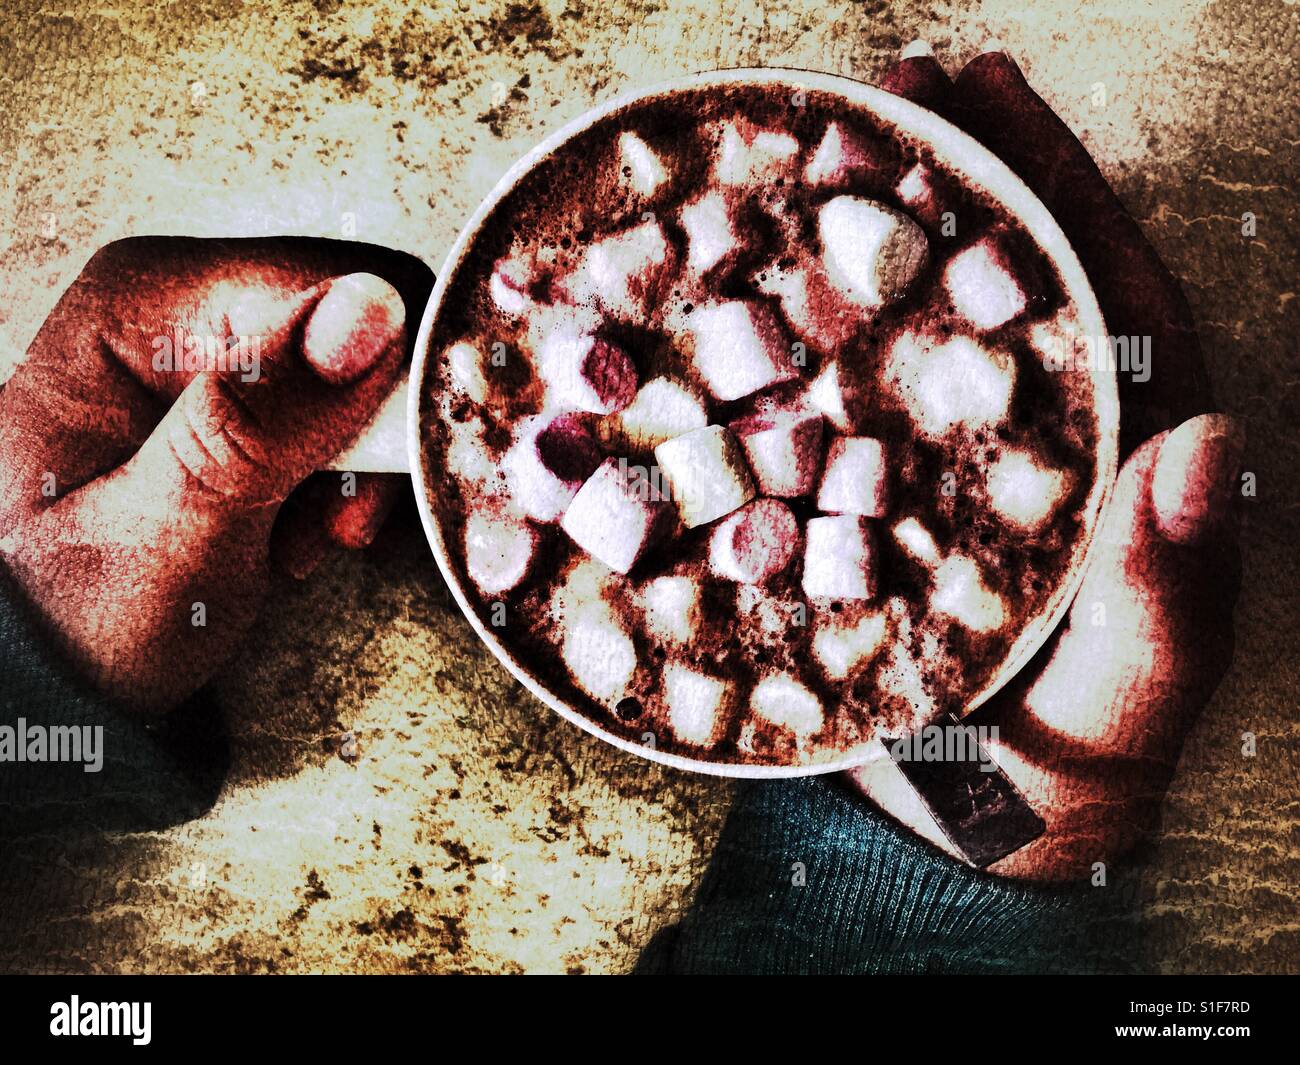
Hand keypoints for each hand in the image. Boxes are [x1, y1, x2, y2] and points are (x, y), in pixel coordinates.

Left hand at [0, 237, 432, 711]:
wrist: (59, 677)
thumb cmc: (79, 615)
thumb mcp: (170, 529)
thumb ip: (262, 419)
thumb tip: (371, 308)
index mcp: (137, 303)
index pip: (327, 286)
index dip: (381, 381)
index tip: (363, 487)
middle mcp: (179, 305)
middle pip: (356, 327)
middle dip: (370, 437)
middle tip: (333, 526)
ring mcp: (215, 351)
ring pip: (366, 376)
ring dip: (362, 471)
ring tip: (306, 542)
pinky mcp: (246, 399)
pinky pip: (348, 414)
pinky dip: (349, 482)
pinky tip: (307, 535)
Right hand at [846, 45, 1243, 880]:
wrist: (970, 838)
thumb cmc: (1067, 777)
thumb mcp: (1130, 700)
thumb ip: (1167, 595)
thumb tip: (1203, 442)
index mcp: (1108, 462)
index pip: (1098, 295)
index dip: (1047, 187)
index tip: (990, 90)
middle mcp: (1023, 443)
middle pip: (998, 283)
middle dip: (953, 176)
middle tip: (890, 82)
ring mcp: (937, 467)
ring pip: (909, 332)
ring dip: (869, 237)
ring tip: (816, 147)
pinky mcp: (864, 507)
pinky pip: (832, 409)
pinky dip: (793, 346)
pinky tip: (744, 294)